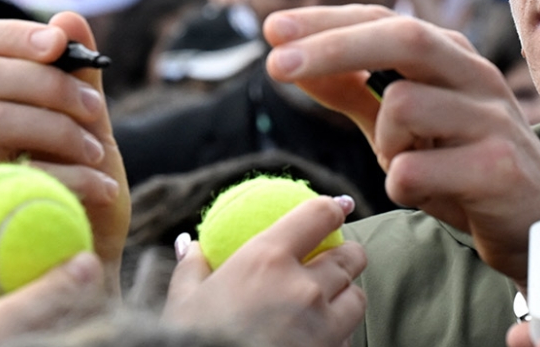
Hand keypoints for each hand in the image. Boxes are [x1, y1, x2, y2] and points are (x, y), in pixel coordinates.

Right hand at [0, 12, 129, 292]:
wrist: (90, 252)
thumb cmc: (85, 185)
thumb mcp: (91, 123)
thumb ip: (79, 74)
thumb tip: (69, 19)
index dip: (10, 32)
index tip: (61, 44)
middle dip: (51, 84)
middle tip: (97, 111)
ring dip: (59, 127)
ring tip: (98, 152)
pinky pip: (18, 173)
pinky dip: (76, 175)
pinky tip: (103, 187)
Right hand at [164, 195, 365, 346]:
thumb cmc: (192, 343)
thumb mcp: (183, 304)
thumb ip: (193, 268)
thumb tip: (190, 244)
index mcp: (267, 260)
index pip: (318, 214)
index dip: (333, 206)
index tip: (339, 206)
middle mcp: (303, 287)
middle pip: (350, 255)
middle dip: (347, 253)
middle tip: (336, 257)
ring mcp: (322, 324)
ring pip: (356, 297)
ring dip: (346, 296)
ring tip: (328, 301)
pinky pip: (347, 339)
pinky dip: (338, 336)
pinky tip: (317, 338)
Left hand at [262, 4, 539, 284]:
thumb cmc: (465, 172)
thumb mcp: (406, 129)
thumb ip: (355, 94)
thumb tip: (292, 60)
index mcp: (452, 57)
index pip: (384, 19)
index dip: (327, 22)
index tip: (273, 30)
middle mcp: (475, 74)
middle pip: (401, 36)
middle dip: (333, 46)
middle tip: (275, 65)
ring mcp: (492, 118)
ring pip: (404, 106)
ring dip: (383, 143)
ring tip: (405, 166)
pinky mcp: (499, 167)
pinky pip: (415, 170)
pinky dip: (402, 186)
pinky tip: (428, 194)